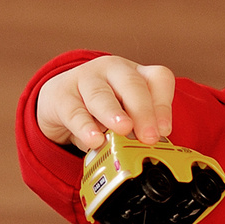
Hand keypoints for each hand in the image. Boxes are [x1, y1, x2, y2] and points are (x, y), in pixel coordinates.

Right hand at [36, 56, 176, 151]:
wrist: (59, 101)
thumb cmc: (101, 110)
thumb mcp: (125, 116)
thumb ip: (138, 130)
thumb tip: (148, 153)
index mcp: (136, 74)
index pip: (158, 79)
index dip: (164, 104)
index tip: (165, 130)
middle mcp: (113, 70)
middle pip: (132, 84)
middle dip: (143, 112)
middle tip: (149, 136)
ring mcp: (86, 78)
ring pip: (101, 95)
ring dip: (113, 113)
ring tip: (123, 129)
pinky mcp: (62, 94)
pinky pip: (75, 111)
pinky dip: (85, 127)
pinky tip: (94, 140)